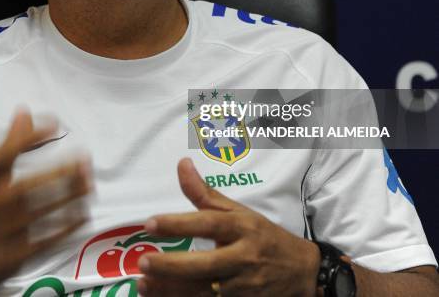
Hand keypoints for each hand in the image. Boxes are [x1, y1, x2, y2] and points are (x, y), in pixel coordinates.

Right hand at [0, 111, 90, 294]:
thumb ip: (5, 148)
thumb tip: (25, 111)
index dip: (27, 140)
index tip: (55, 125)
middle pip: (22, 188)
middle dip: (58, 173)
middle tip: (84, 161)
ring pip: (35, 215)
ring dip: (67, 199)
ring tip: (88, 185)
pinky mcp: (1, 261)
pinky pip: (39, 242)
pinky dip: (63, 229)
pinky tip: (81, 216)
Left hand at [137, 158, 319, 296]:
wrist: (303, 273)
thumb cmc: (263, 237)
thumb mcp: (239, 212)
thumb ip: (205, 194)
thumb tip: (181, 164)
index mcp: (242, 228)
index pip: (208, 223)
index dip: (179, 224)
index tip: (150, 223)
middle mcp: (243, 258)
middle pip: (205, 264)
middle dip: (172, 266)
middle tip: (144, 262)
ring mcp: (244, 287)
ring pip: (205, 293)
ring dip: (172, 291)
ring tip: (144, 285)